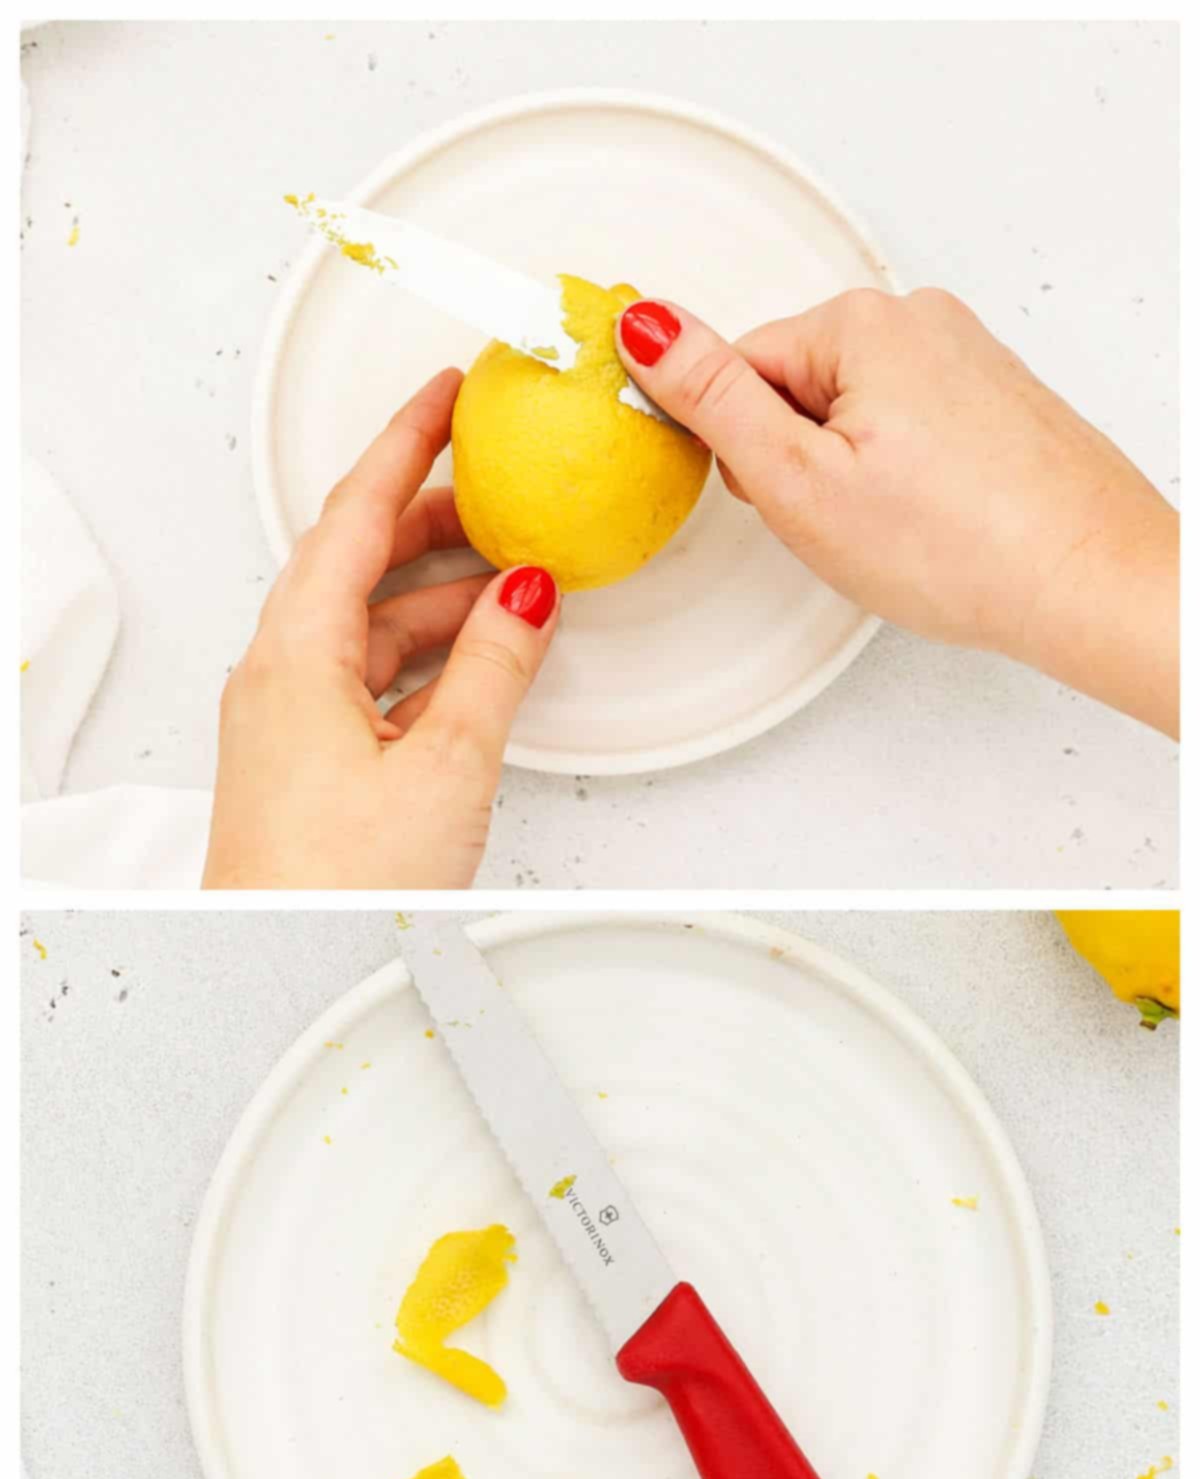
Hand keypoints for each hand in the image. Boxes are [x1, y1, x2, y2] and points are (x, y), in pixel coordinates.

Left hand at [202, 369, 559, 888]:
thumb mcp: (446, 763)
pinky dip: (424, 655)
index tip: (445, 395)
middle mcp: (279, 674)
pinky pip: (366, 674)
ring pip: (367, 622)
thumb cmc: (336, 883)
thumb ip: (493, 668)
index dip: (406, 444)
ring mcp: (287, 717)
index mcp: (297, 653)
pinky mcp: (304, 759)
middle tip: (496, 485)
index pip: (356, 514)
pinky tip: (475, 662)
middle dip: (432, 518)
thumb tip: (525, 595)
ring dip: (438, 597)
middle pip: (357, 560)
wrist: (281, 957)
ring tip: (512, 581)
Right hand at [617, 290, 1177, 735]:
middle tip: (842, 520)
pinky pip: (909, 432)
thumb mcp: (797, 479)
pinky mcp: (994, 400)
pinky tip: (930, 520)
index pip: (738, 369)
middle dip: (799, 462)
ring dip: (850, 476)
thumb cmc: (960, 544)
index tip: (781, 497)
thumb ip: (711, 399)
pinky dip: (904, 479)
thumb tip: (643, 325)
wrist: (1085, 582)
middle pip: (796, 388)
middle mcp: (919, 320)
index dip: (742, 451)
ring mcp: (965, 358)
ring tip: (896, 526)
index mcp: (859, 323)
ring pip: (852, 416)